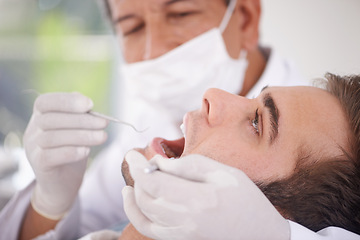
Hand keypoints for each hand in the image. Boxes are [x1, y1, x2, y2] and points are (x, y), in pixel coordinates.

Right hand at [24, 92, 107, 218]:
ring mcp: (32, 148)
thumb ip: (79, 114)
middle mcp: (32, 130)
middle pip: (51, 120)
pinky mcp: (38, 165)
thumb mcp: (77, 129)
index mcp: (40, 116)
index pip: (45, 102)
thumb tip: (86, 102)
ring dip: (81, 135)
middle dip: (82, 120)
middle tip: (104, 123)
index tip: (90, 104)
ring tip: (102, 137)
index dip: (67, 101)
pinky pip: (51, 156)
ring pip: (52, 137)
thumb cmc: (72, 150)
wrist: (62, 183)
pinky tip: (86, 151)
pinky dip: (71, 151)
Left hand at [122, 150, 289, 239]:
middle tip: (135, 160)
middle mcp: (185, 221)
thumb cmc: (246, 199)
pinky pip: (149, 229)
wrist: (260, 234)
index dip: (138, 167)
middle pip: (145, 198)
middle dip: (135, 176)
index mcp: (198, 200)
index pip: (153, 183)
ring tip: (134, 177)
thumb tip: (159, 163)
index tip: (131, 153)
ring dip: (134, 193)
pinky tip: (134, 199)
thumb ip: (189, 165)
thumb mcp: (224, 173)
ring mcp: (181, 234)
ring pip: (143, 214)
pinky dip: (136, 214)